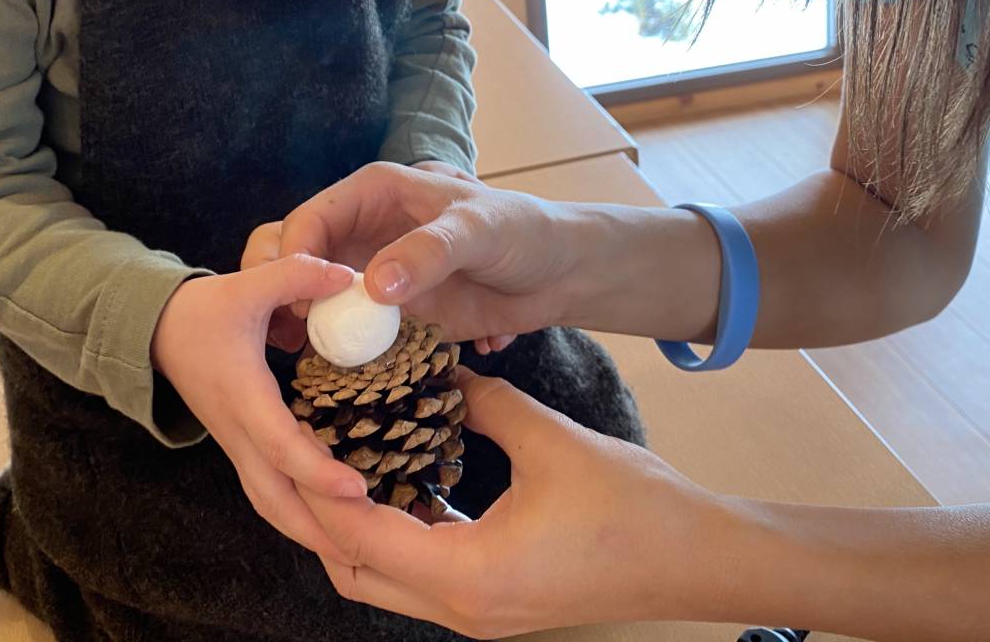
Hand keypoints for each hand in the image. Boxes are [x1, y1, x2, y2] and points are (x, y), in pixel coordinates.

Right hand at [149, 258, 370, 562]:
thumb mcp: (247, 284)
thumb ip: (295, 276)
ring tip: (354, 551)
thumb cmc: (203, 310)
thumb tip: (346, 277)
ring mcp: (236, 444)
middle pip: (275, 499)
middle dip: (317, 528)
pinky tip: (334, 518)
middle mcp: (238, 431)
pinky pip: (269, 491)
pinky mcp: (240, 446)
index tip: (357, 489)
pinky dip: (299, 512)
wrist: (155, 331)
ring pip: (270, 503)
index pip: (281, 446)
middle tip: (365, 549)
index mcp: (242, 396)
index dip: (317, 472)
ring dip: (308, 529)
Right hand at [263, 162, 581, 351]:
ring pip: (318, 297)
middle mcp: (365, 231)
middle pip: (300, 257)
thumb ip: (429, 252)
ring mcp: (375, 274)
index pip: (312, 218)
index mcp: (375, 192)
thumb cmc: (522, 231)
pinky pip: (349, 329)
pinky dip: (338, 348)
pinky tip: (335, 372)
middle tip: (285, 334)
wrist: (558, 274)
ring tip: (299, 358)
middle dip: (283, 292)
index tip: (302, 301)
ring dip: (305, 326)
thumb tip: (374, 286)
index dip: (295, 257)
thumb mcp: (479, 231)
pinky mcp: (391, 313)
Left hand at [297, 369, 732, 636]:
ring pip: (382, 580)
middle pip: (355, 572)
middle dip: (319, 517)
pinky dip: (396, 534)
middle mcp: (461, 609)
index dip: (319, 488)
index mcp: (466, 575)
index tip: (295, 435)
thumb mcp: (548, 439)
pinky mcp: (493, 604)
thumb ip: (483, 404)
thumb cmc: (631, 506)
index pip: (360, 538)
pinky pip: (420, 576)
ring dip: (355, 527)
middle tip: (302, 450)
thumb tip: (439, 375)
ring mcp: (477, 614)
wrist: (694, 558)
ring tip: (339, 459)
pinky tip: (399, 481)